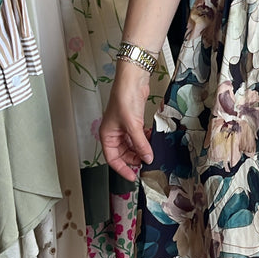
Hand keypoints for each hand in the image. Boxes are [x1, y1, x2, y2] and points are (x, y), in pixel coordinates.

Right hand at [99, 65, 153, 181]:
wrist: (132, 80)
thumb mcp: (133, 125)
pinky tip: (151, 139)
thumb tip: (147, 158)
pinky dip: (145, 140)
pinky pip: (138, 137)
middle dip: (135, 158)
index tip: (133, 176)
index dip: (123, 169)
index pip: (113, 159)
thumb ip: (141, 144)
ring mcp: (124, 128)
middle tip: (147, 162)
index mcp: (107, 135)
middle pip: (124, 154)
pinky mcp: (133, 122)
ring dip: (141, 149)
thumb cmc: (124, 97)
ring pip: (132, 146)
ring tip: (150, 150)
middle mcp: (114, 133)